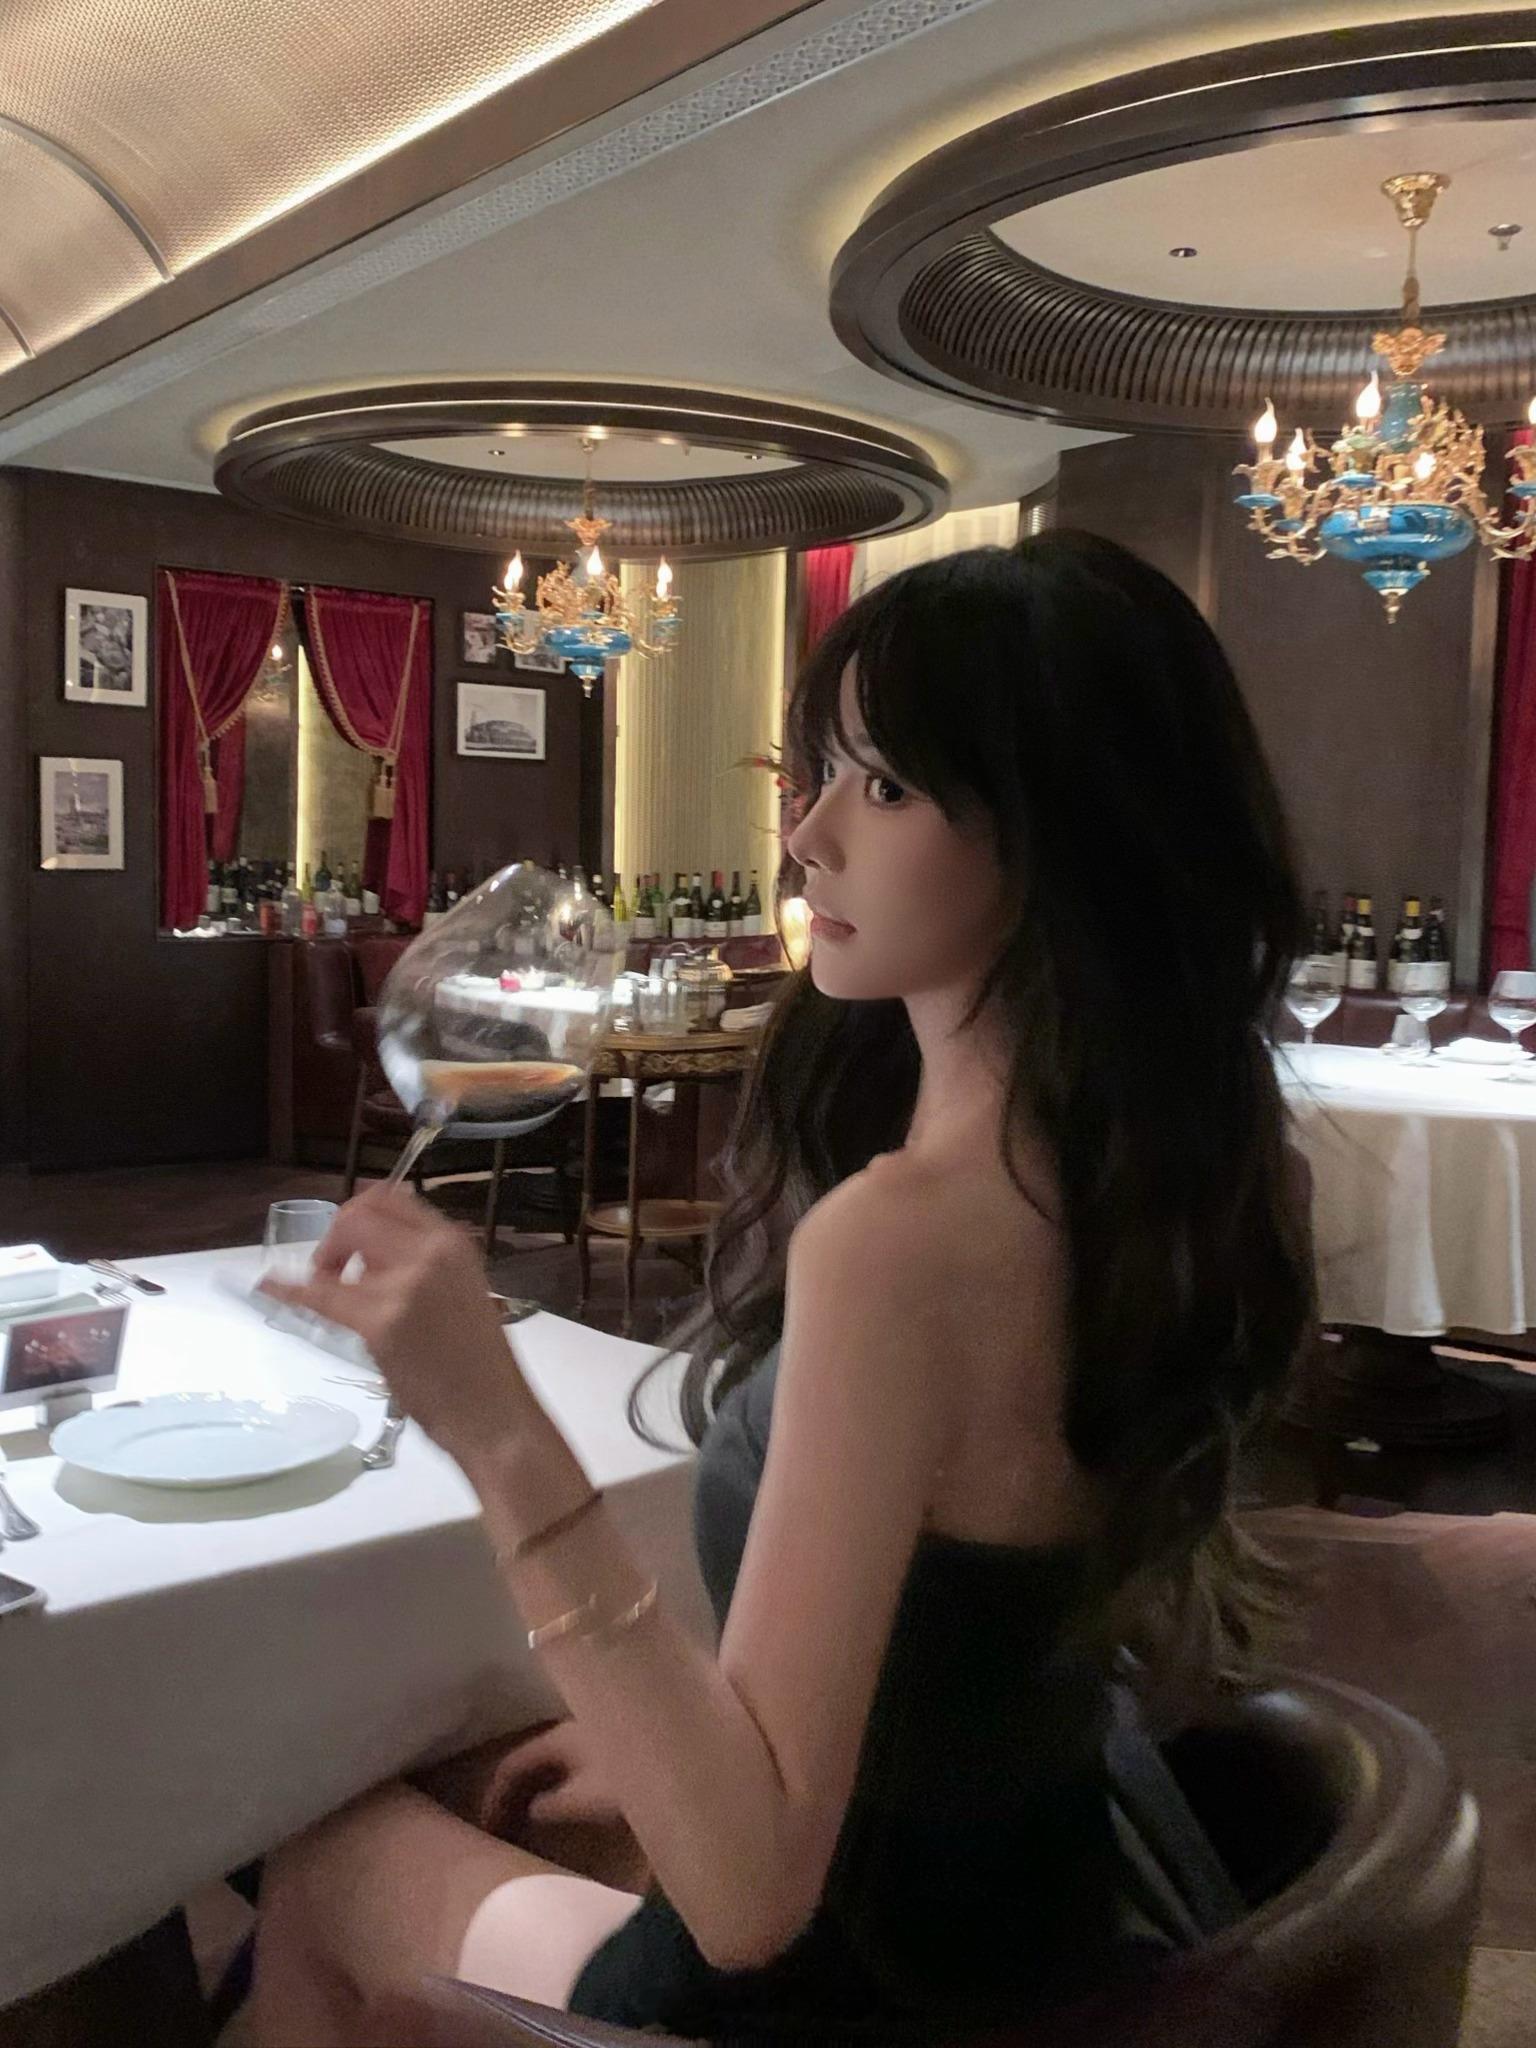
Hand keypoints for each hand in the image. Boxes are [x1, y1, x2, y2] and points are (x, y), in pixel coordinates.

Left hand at [258, 1182, 532, 1460]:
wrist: (493, 1413)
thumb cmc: (480, 1364)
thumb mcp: (463, 1292)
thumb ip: (425, 1266)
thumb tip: (375, 1256)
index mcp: (454, 1244)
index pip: (393, 1197)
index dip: (360, 1211)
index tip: (347, 1235)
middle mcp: (431, 1253)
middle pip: (360, 1214)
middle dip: (335, 1236)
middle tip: (331, 1269)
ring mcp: (404, 1285)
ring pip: (339, 1248)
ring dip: (322, 1265)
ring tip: (324, 1291)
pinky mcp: (380, 1323)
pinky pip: (321, 1296)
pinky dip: (288, 1290)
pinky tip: (268, 1286)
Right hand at [479, 1717, 626, 1835]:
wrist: (682, 1752)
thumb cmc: (635, 1774)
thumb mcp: (590, 1796)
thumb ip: (556, 1804)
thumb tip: (532, 1809)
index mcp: (559, 1738)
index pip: (512, 1764)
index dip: (494, 1796)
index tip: (484, 1829)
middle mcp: (570, 1730)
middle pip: (529, 1760)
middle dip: (511, 1792)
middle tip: (499, 1829)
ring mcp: (590, 1735)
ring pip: (549, 1761)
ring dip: (533, 1789)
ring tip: (523, 1822)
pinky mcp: (608, 1744)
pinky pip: (566, 1763)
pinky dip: (553, 1784)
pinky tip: (560, 1805)